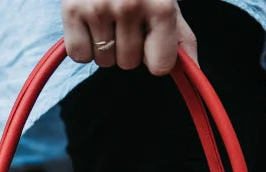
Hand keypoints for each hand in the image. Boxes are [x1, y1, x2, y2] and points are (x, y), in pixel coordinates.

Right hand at [62, 0, 197, 74]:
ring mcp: (99, 7)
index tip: (149, 38)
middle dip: (127, 47)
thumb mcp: (165, 1)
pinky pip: (79, 55)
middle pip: (129, 64)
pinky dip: (83, 45)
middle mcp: (130, 5)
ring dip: (104, 46)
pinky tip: (89, 21)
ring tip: (106, 15)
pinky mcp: (72, 9)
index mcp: (161, 5)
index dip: (154, 57)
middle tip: (124, 18)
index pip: (160, 66)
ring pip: (104, 61)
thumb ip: (180, 37)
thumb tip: (194, 71)